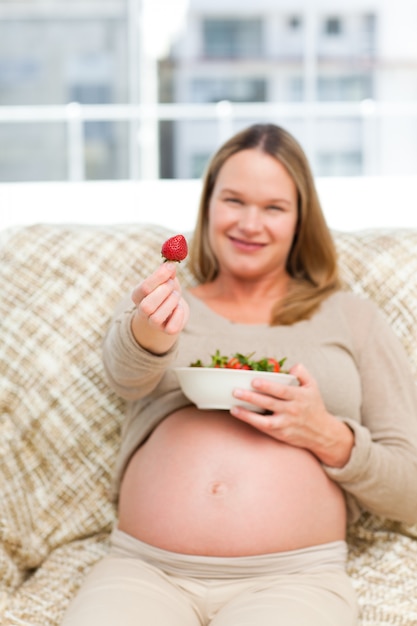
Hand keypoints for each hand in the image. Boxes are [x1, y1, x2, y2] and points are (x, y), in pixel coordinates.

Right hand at [130, 262, 188, 353]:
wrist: (173, 310)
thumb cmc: (167, 292)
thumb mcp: (166, 280)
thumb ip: (168, 273)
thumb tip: (171, 264)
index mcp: (138, 295)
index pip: (144, 288)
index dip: (159, 277)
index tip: (171, 266)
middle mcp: (142, 311)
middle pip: (147, 306)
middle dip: (163, 292)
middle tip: (171, 283)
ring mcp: (153, 323)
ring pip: (157, 317)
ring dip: (171, 302)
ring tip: (175, 295)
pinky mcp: (166, 331)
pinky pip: (171, 327)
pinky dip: (178, 315)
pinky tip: (178, 307)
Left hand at [230, 363, 353, 467]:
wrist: (323, 433)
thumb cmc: (314, 406)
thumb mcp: (313, 386)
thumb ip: (303, 373)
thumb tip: (292, 366)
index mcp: (300, 397)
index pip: (282, 391)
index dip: (267, 386)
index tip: (254, 381)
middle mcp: (293, 411)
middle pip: (270, 404)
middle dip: (252, 398)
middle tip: (236, 391)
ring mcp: (286, 424)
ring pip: (265, 420)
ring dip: (248, 414)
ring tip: (234, 407)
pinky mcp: (281, 434)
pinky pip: (265, 428)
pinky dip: (252, 422)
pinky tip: (240, 414)